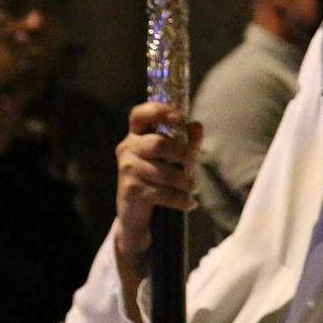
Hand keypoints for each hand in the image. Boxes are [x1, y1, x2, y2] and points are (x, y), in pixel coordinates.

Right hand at [114, 102, 202, 258]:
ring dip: (185, 182)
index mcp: (136, 135)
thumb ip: (188, 141)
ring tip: (192, 188)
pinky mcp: (130, 190)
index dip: (157, 111)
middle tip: (192, 167)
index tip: (179, 118)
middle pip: (158, 144)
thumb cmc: (159, 176)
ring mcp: (126, 169)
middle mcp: (127, 148)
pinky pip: (163, 193)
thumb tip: (196, 125)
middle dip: (183, 156)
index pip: (139, 115)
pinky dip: (181, 199)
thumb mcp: (176, 157)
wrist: (136, 211)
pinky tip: (189, 203)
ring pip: (164, 172)